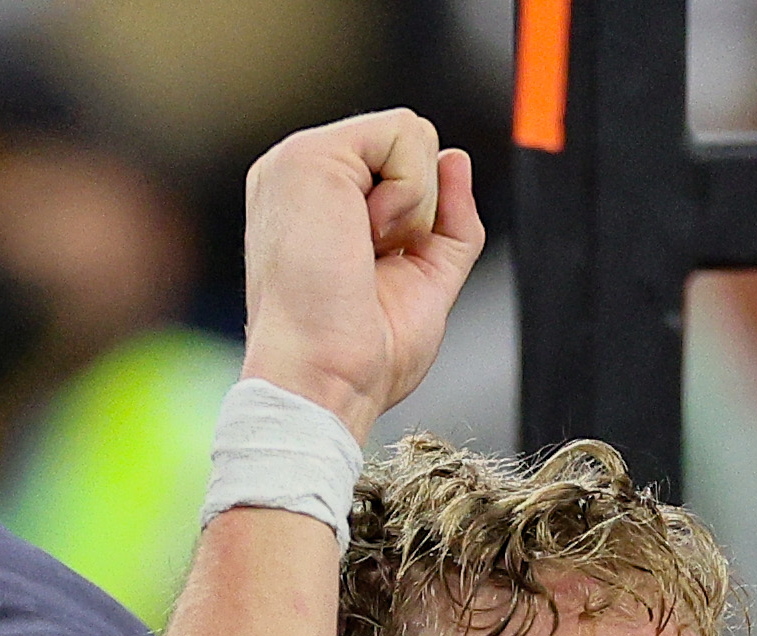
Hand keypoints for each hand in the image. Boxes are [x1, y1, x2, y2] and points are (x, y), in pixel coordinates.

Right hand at [240, 110, 483, 431]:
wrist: (322, 383)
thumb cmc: (357, 356)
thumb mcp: (423, 278)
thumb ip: (447, 219)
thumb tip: (457, 159)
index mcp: (314, 204)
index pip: (395, 169)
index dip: (418, 216)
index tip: (377, 271)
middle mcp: (300, 177)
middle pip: (409, 145)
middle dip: (419, 209)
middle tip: (372, 263)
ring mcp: (299, 162)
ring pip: (412, 133)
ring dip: (415, 205)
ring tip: (366, 251)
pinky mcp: (310, 155)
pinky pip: (407, 132)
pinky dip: (412, 192)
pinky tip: (370, 235)